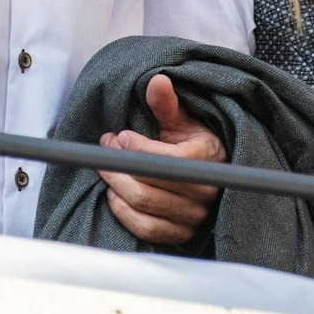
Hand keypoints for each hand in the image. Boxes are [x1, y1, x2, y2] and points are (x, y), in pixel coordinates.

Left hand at [97, 73, 225, 244]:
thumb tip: (157, 80)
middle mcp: (206, 190)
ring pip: (143, 204)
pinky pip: (146, 228)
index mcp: (208, 158)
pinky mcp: (182, 234)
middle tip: (105, 147)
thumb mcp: (183, 119)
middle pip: (149, 184)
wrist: (208, 174)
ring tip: (106, 167)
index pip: (167, 160)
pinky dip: (123, 211)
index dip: (137, 149)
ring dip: (116, 184)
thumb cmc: (191, 142)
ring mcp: (195, 216)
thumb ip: (166, 103)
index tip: (120, 136)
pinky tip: (113, 193)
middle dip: (118, 164)